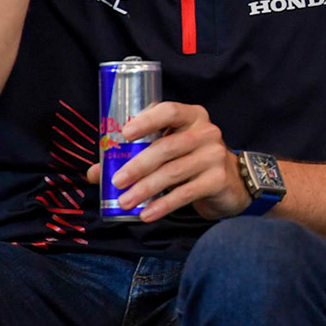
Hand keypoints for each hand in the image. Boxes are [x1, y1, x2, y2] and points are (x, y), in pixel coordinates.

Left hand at [82, 101, 249, 221]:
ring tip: (125, 201)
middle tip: (117, 181)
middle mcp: (206, 132)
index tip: (124, 134)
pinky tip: (147, 213)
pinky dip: (163, 204)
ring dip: (146, 188)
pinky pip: (186, 193)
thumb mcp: (168, 151)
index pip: (170, 111)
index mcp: (192, 116)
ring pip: (174, 171)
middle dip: (138, 165)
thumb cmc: (191, 160)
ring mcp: (215, 155)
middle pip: (168, 146)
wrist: (230, 182)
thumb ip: (136, 155)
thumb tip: (95, 173)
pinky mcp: (218, 179)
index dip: (147, 120)